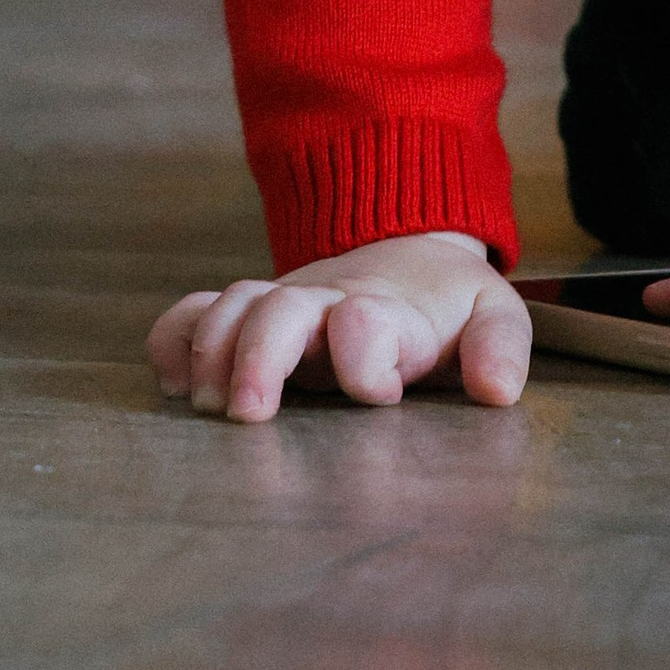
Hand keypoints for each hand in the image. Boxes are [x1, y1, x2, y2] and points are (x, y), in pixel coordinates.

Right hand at [147, 231, 529, 416]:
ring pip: (231, 306)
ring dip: (212, 350)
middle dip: (260, 356)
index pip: (367, 319)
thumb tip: (497, 391)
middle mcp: (324, 304)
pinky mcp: (247, 317)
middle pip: (279, 308)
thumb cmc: (449, 306)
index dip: (365, 352)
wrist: (409, 254)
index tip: (378, 394)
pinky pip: (193, 312)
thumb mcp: (493, 316)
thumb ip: (500, 348)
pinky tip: (169, 384)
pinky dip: (173, 339)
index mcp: (388, 310)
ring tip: (207, 407)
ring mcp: (280, 306)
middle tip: (248, 415)